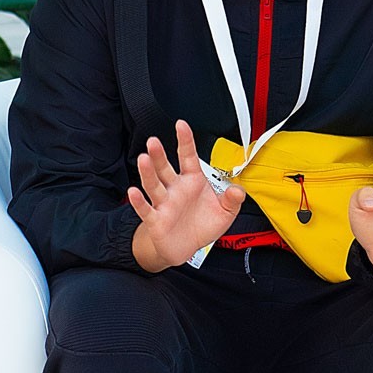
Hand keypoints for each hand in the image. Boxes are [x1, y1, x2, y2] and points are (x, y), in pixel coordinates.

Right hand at [127, 118, 245, 271]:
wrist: (188, 247)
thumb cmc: (203, 225)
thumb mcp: (225, 212)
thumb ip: (233, 200)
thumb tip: (238, 190)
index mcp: (192, 181)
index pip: (188, 156)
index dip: (185, 140)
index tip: (181, 125)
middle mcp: (175, 189)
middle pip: (165, 168)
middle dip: (159, 154)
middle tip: (154, 141)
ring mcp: (164, 203)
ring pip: (153, 185)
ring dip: (148, 172)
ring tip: (144, 158)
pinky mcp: (156, 220)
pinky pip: (146, 209)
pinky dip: (139, 202)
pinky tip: (133, 192)